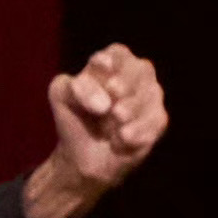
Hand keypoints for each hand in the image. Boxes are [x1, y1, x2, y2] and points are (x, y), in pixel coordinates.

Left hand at [25, 43, 166, 217]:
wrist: (83, 164)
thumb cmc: (71, 125)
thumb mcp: (60, 98)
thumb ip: (73, 89)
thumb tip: (102, 99)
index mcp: (108, 68)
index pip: (117, 54)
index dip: (110, 64)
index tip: (97, 77)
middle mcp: (133, 81)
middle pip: (140, 70)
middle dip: (124, 89)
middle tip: (108, 111)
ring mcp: (148, 102)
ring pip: (152, 95)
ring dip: (133, 112)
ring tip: (115, 129)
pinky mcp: (156, 125)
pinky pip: (158, 120)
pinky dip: (141, 131)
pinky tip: (124, 141)